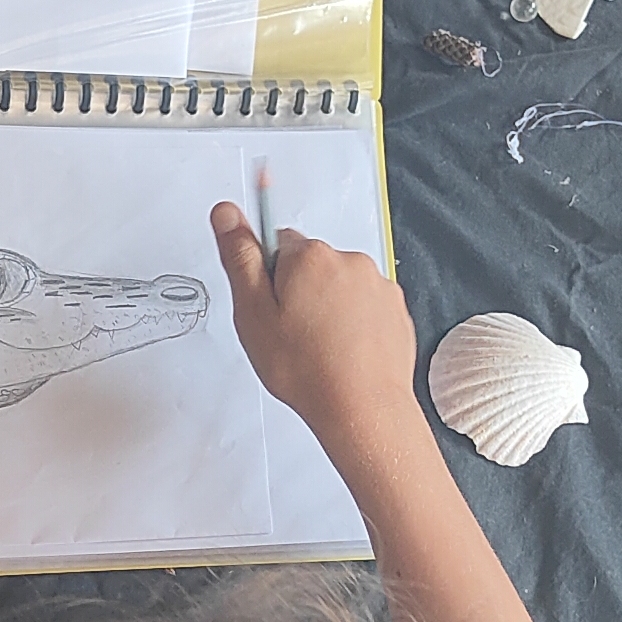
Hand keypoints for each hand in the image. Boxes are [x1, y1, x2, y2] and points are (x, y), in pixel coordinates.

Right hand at [210, 202, 421, 451]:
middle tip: (289, 332)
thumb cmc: (308, 369)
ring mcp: (376, 284)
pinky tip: (341, 352)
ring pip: (338, 286)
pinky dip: (352, 323)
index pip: (277, 241)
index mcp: (309, 256)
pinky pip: (364, 306)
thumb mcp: (253, 314)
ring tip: (318, 347)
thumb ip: (240, 257)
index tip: (269, 305)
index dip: (267, 277)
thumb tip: (226, 213)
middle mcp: (348, 261)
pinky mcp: (394, 309)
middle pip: (310, 263)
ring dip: (327, 307)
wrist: (362, 408)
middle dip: (298, 290)